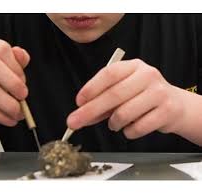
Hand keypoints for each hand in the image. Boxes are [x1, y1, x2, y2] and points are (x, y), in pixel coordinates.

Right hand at [0, 38, 29, 125]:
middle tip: (24, 97)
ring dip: (8, 104)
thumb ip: (15, 61)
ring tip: (19, 113)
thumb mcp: (2, 69)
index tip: (24, 82)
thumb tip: (22, 54)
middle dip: (12, 83)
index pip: (1, 49)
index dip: (16, 67)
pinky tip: (8, 119)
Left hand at [67, 59, 187, 138]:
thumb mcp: (122, 92)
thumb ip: (102, 102)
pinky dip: (128, 132)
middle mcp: (147, 75)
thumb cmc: (142, 97)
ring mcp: (159, 92)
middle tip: (75, 122)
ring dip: (113, 123)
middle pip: (113, 94)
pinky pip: (137, 127)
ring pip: (124, 113)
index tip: (78, 102)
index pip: (109, 74)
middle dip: (90, 111)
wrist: (174, 105)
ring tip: (114, 124)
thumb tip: (81, 115)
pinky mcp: (167, 111)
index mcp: (133, 66)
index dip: (91, 88)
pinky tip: (130, 127)